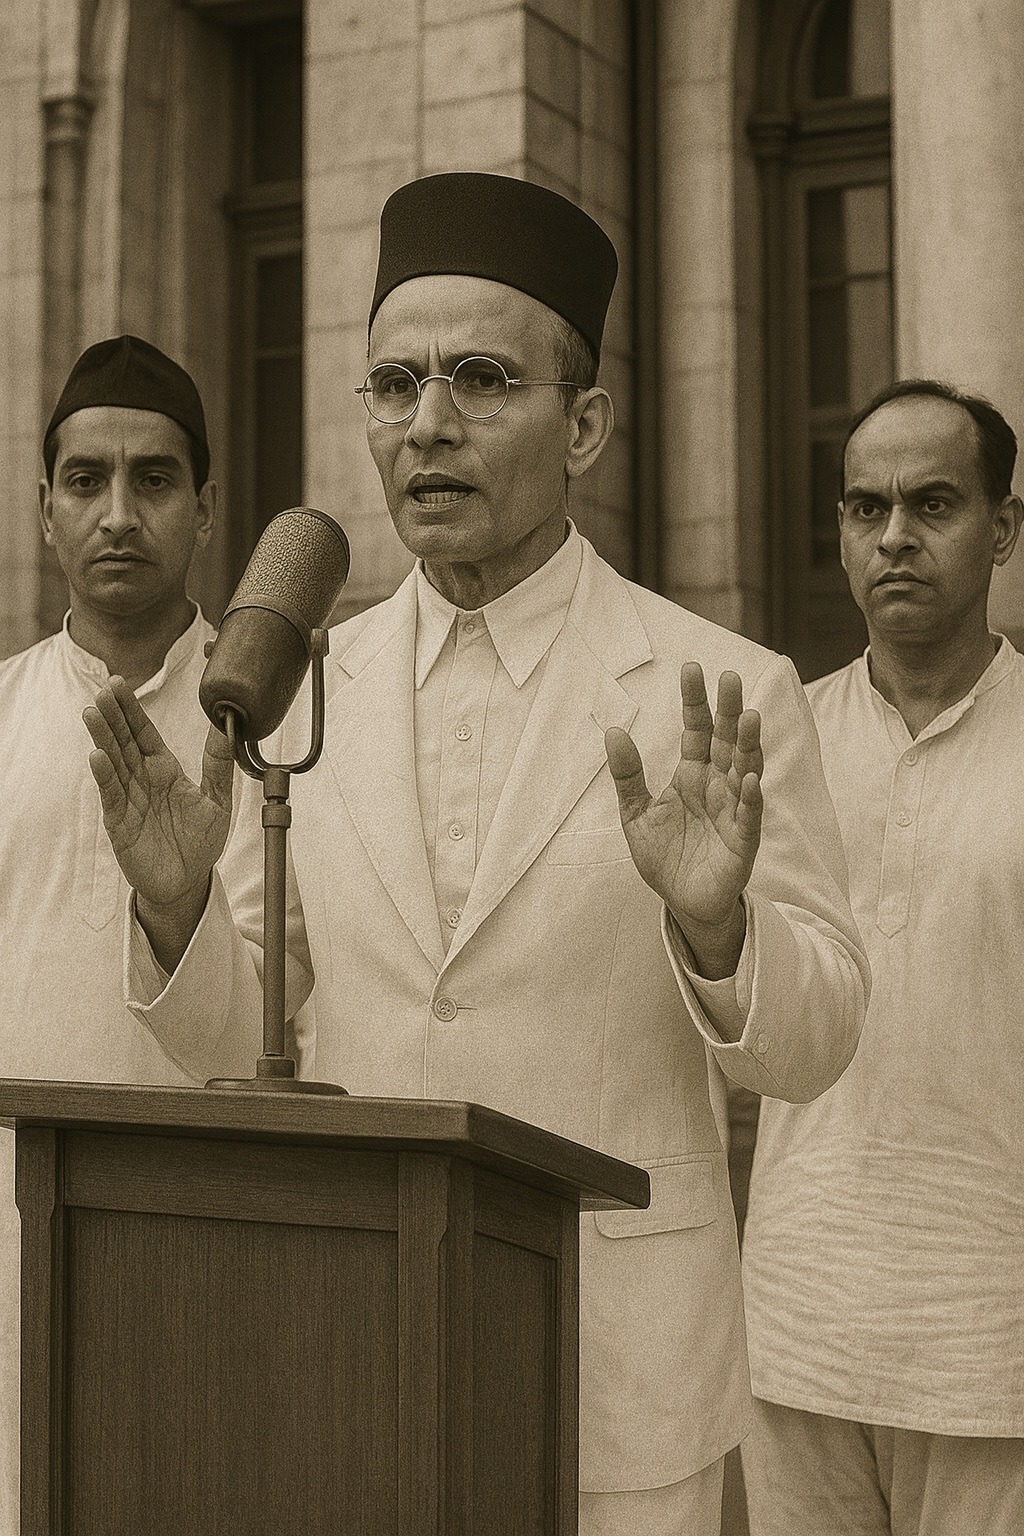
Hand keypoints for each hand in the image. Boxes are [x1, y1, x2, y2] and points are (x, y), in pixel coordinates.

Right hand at [84, 678, 234, 965]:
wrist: (188, 882)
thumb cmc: (201, 842)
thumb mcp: (218, 799)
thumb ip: (219, 764)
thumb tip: (228, 726)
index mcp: (165, 770)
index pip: (144, 733)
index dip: (132, 710)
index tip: (121, 683)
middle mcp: (143, 780)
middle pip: (124, 741)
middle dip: (114, 715)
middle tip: (104, 688)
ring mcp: (129, 800)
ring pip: (113, 763)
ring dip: (102, 738)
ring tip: (92, 713)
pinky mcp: (120, 823)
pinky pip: (112, 796)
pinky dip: (105, 776)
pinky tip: (97, 757)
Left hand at [605, 664, 762, 977]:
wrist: (682, 902)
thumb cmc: (663, 856)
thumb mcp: (635, 814)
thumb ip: (627, 776)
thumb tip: (612, 730)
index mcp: (691, 774)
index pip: (696, 729)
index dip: (694, 700)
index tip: (692, 668)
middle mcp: (717, 785)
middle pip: (725, 740)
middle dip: (729, 710)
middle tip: (731, 677)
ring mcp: (734, 810)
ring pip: (745, 770)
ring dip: (748, 745)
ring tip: (749, 717)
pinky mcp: (743, 841)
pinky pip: (749, 816)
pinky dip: (751, 798)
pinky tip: (749, 779)